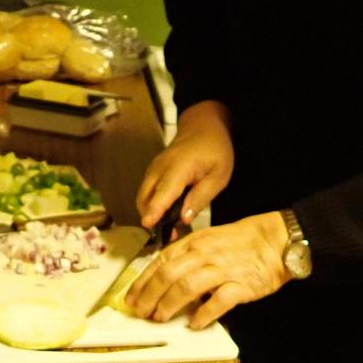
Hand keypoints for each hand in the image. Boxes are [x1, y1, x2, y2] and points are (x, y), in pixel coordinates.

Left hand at [125, 212, 289, 328]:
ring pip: (186, 287)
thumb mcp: (208, 240)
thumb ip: (186, 256)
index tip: (132, 298)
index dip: (142, 283)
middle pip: (167, 276)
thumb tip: (163, 276)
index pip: (159, 262)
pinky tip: (195, 323)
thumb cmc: (242, 242)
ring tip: (161, 318)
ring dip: (169, 305)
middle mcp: (204, 255)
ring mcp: (222, 270)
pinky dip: (203, 314)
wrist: (276, 241)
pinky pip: (218, 301)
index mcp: (193, 244)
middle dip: (150, 297)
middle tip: (142, 312)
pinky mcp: (240, 286)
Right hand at [136, 101, 233, 229]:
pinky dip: (152, 205)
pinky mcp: (153, 172)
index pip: (163, 191)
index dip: (155, 209)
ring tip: (169, 228)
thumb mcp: (218, 176)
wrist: (203, 127)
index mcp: (179, 167)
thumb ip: (201, 197)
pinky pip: (147, 192)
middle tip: (167, 235)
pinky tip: (167, 214)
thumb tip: (183, 218)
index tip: (148, 224)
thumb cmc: (215, 150)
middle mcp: (160, 168)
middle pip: (146, 197)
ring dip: (151, 213)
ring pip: (143, 196)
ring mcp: (153, 169)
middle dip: (151, 217)